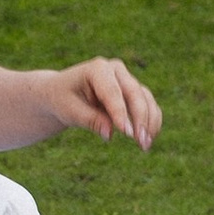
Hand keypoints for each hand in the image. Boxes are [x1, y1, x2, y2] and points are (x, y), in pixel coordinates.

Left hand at [39, 55, 161, 150]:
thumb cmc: (63, 100)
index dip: (121, 113)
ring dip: (149, 122)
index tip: (128, 134)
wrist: (62, 93)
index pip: (112, 92)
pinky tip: (149, 139)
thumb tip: (110, 134)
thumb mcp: (69, 111)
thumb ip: (90, 120)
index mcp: (98, 69)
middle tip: (142, 142)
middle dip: (140, 119)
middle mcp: (116, 70)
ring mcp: (126, 79)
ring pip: (145, 99)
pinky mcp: (133, 92)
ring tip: (145, 145)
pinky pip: (148, 104)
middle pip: (134, 93)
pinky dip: (151, 121)